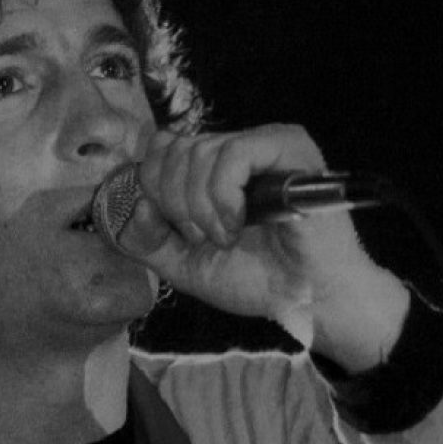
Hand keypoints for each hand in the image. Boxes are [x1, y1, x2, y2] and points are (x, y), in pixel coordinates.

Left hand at [119, 124, 409, 371]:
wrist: (307, 299)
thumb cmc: (254, 278)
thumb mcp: (182, 263)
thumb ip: (147, 238)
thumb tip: (134, 204)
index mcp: (210, 167)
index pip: (159, 148)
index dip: (154, 189)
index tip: (178, 231)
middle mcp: (234, 147)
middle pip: (173, 150)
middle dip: (176, 205)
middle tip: (205, 239)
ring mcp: (262, 143)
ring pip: (198, 152)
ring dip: (202, 208)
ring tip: (227, 237)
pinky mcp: (289, 148)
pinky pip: (234, 153)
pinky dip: (224, 196)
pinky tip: (238, 223)